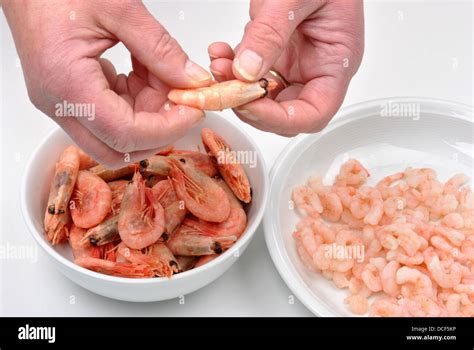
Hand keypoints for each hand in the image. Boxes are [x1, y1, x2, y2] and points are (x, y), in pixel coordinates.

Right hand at [3, 0, 212, 166]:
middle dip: (159, 130)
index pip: (123, 133)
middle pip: (117, 147)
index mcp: (67, 83)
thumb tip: (193, 81)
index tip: (193, 112)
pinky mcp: (69, 99)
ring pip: (116, 136)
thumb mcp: (120, 9)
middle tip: (184, 102)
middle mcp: (60, 104)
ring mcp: (62, 105)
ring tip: (164, 77)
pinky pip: (109, 117)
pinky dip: (135, 103)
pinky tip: (145, 74)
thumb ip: (160, 48)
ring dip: (149, 115)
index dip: (165, 129)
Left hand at [208, 0, 363, 135]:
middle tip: (227, 89)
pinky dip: (233, 70)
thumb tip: (247, 71)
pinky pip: (251, 76)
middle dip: (252, 106)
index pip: (314, 113)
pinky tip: (221, 54)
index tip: (249, 104)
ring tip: (219, 66)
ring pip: (264, 98)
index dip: (281, 119)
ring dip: (237, 89)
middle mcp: (316, 69)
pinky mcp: (275, 55)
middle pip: (286, 113)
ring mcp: (295, 64)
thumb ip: (271, 32)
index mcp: (336, 61)